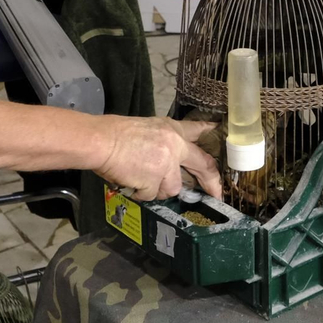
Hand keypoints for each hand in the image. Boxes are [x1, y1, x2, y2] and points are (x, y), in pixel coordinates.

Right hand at [95, 116, 222, 200]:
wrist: (100, 141)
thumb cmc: (115, 133)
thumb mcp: (147, 127)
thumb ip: (163, 141)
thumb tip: (168, 158)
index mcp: (171, 129)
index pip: (197, 129)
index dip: (211, 132)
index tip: (221, 134)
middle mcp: (175, 145)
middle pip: (203, 166)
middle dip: (211, 183)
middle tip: (216, 193)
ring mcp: (166, 164)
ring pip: (172, 188)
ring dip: (157, 188)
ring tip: (139, 178)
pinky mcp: (155, 181)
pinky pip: (152, 195)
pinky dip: (141, 193)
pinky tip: (131, 181)